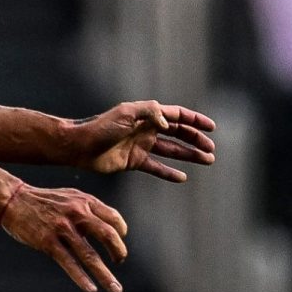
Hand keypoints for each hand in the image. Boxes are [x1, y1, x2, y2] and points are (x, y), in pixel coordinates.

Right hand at [0, 182, 128, 291]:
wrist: (13, 199)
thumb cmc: (43, 200)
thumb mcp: (69, 197)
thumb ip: (88, 209)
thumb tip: (107, 229)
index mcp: (84, 201)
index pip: (113, 218)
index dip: (121, 233)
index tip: (117, 243)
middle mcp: (77, 213)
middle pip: (108, 236)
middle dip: (118, 253)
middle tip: (119, 262)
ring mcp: (62, 228)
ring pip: (90, 256)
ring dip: (105, 275)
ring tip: (116, 289)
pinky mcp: (48, 242)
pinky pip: (69, 263)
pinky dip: (82, 278)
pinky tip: (91, 289)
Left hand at [69, 101, 215, 182]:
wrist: (80, 146)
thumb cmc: (101, 127)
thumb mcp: (125, 114)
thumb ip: (149, 114)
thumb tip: (169, 123)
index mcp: (146, 115)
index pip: (177, 115)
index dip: (195, 120)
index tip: (212, 128)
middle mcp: (146, 129)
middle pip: (178, 133)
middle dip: (195, 140)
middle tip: (211, 150)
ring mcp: (141, 145)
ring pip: (171, 150)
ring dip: (189, 155)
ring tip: (207, 161)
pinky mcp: (134, 161)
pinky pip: (157, 167)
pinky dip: (169, 172)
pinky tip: (183, 177)